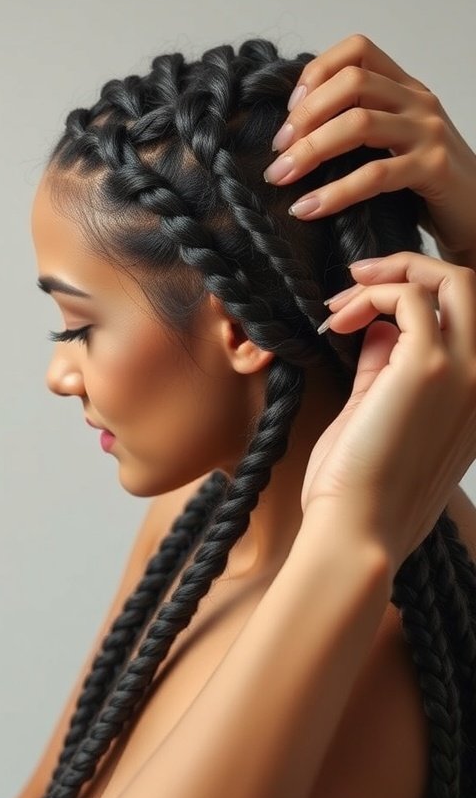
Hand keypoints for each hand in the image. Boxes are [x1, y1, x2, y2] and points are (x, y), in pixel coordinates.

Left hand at [264, 34, 475, 260]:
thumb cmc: (426, 187)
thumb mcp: (393, 146)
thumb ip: (360, 128)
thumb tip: (295, 136)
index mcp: (405, 89)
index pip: (357, 51)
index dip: (317, 73)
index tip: (291, 112)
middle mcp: (418, 101)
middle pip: (351, 82)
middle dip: (305, 116)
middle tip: (278, 151)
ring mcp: (428, 132)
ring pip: (358, 124)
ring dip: (309, 151)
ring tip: (280, 178)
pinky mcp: (432, 168)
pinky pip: (374, 175)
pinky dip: (334, 193)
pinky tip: (308, 209)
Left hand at [300, 253, 475, 571]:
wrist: (356, 531)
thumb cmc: (361, 488)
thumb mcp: (379, 415)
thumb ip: (385, 368)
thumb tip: (376, 327)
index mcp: (475, 397)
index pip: (466, 319)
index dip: (420, 295)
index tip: (367, 302)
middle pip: (470, 286)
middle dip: (411, 266)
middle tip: (356, 279)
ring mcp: (464, 372)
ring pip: (452, 280)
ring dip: (389, 275)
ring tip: (339, 302)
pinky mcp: (429, 368)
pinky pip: (412, 297)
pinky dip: (372, 294)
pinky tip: (336, 321)